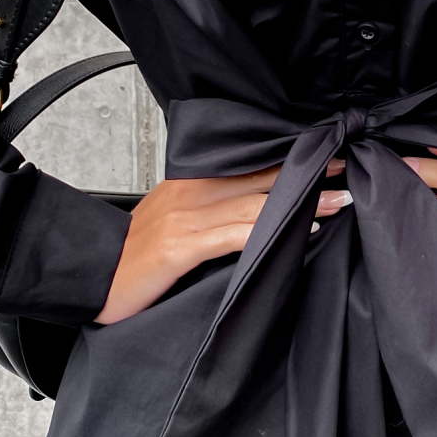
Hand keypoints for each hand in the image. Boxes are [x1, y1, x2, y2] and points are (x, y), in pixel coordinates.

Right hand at [96, 160, 349, 324]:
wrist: (89, 280)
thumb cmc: (134, 263)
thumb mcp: (173, 229)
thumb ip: (209, 218)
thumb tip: (255, 219)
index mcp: (188, 185)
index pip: (248, 166)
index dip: (290, 162)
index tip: (328, 157)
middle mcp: (189, 193)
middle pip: (258, 178)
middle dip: (306, 174)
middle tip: (347, 169)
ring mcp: (184, 218)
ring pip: (254, 203)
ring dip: (301, 203)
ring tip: (338, 201)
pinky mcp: (179, 247)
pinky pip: (233, 235)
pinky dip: (268, 231)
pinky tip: (299, 231)